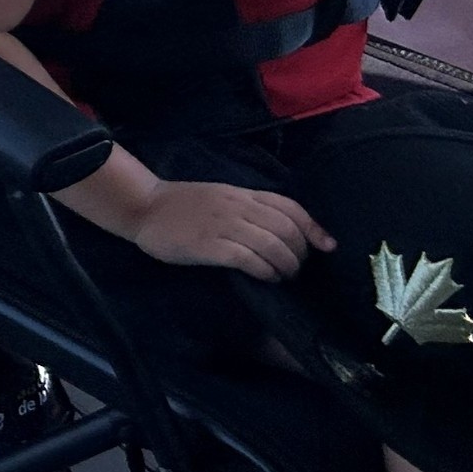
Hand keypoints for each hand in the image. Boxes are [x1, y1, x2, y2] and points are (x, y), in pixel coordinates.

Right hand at [124, 178, 333, 279]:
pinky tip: (266, 278)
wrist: (145, 207)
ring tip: (284, 277)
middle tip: (297, 268)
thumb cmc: (184, 206)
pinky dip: (265, 271)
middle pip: (286, 229)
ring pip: (272, 245)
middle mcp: (238, 207)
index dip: (313, 228)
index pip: (289, 207)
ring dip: (286, 266)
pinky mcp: (210, 245)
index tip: (327, 246)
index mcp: (242, 194)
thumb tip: (284, 231)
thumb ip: (249, 209)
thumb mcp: (221, 197)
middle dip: (300, 253)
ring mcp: (224, 225)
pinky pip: (249, 259)